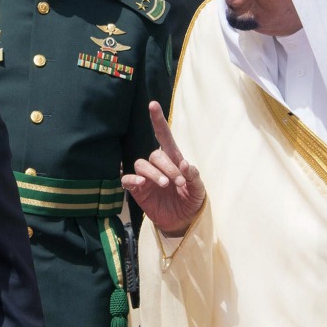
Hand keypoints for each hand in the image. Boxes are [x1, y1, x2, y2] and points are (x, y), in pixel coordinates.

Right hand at [122, 101, 205, 236]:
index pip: (163, 136)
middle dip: (167, 166)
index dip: (158, 120)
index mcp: (173, 160)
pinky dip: (132, 179)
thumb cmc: (192, 201)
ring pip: (141, 164)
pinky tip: (141, 183)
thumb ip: (194, 176)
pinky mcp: (137, 189)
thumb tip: (185, 164)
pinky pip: (127, 179)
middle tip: (178, 181)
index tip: (153, 105)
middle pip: (155, 155)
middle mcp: (158, 165)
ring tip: (164, 185)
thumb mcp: (199, 189)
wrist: (183, 221)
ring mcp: (146, 177)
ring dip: (153, 173)